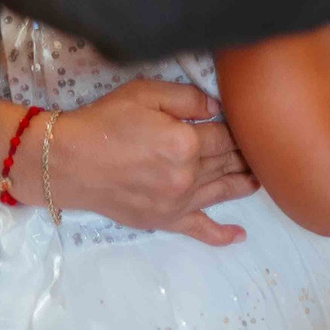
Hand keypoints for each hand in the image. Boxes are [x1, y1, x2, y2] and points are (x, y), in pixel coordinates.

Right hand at [43, 79, 256, 244]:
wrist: (64, 161)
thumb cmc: (104, 122)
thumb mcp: (147, 93)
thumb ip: (189, 98)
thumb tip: (218, 109)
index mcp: (186, 142)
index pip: (228, 136)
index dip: (240, 129)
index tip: (251, 126)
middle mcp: (187, 175)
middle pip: (228, 163)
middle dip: (247, 155)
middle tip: (264, 150)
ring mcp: (176, 201)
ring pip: (223, 191)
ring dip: (245, 184)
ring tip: (262, 177)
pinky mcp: (162, 220)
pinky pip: (198, 229)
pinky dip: (220, 234)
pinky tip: (239, 235)